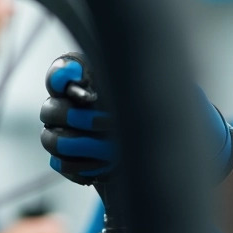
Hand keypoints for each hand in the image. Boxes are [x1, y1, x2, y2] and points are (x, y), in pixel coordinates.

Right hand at [39, 51, 232, 185]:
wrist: (182, 154)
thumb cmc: (178, 113)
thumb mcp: (171, 88)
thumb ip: (142, 72)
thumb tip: (110, 63)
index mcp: (96, 77)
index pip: (60, 71)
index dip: (62, 77)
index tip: (84, 89)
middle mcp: (78, 104)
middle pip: (50, 108)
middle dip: (77, 118)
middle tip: (107, 126)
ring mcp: (73, 133)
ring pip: (50, 138)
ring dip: (80, 146)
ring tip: (111, 154)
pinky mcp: (76, 160)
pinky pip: (60, 164)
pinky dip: (80, 168)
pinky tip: (104, 170)